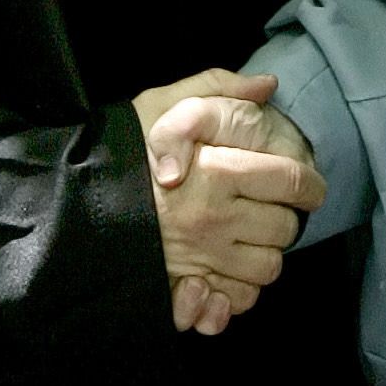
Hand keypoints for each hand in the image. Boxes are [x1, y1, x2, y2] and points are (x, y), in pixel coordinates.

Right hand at [130, 70, 324, 335]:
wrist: (74, 201)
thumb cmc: (122, 149)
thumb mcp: (163, 103)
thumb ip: (217, 88)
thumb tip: (267, 86)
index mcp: (217, 172)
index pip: (292, 182)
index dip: (311, 184)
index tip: (310, 186)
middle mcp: (214, 219)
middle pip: (286, 229)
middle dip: (286, 219)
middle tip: (270, 210)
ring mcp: (201, 258)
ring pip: (268, 267)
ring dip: (265, 254)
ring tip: (247, 238)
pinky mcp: (187, 288)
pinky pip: (238, 299)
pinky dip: (240, 289)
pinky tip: (228, 268)